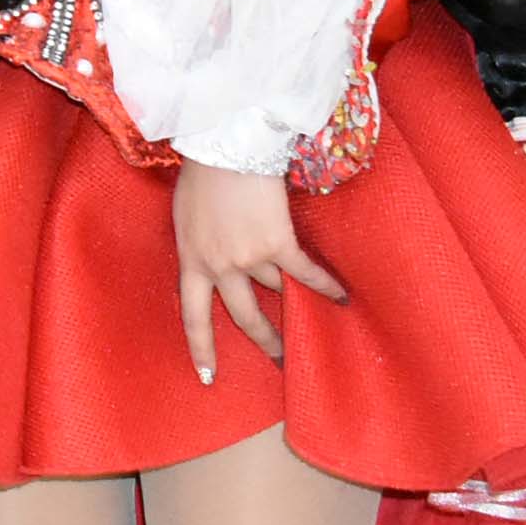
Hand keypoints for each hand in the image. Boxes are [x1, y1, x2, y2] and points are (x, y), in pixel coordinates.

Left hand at [173, 163, 349, 384]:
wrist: (224, 148)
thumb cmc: (200, 174)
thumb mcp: (184, 215)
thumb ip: (199, 243)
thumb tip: (216, 260)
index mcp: (191, 260)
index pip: (192, 315)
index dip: (202, 347)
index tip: (209, 376)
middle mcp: (219, 266)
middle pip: (244, 316)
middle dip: (265, 340)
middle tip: (279, 361)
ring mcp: (249, 257)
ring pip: (276, 287)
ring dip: (294, 296)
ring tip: (312, 312)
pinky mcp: (278, 244)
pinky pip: (305, 273)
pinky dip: (325, 286)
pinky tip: (341, 298)